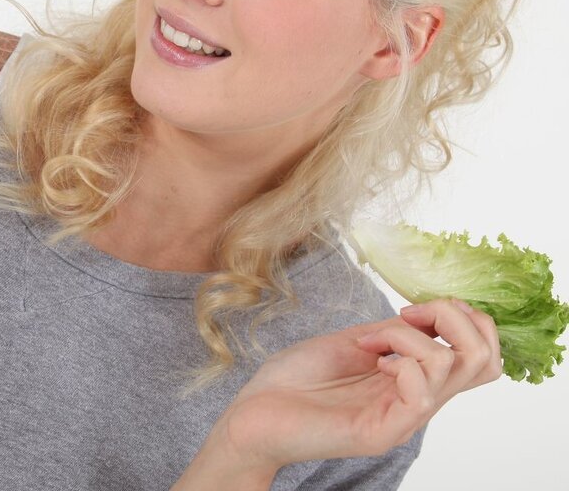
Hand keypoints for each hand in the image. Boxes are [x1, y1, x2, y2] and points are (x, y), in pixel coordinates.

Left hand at [216, 299, 501, 471]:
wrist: (253, 413)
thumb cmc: (295, 379)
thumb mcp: (354, 341)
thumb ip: (396, 332)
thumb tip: (430, 314)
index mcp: (416, 379)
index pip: (483, 354)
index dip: (463, 317)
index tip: (411, 307)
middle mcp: (419, 401)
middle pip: (486, 358)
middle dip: (454, 318)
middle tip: (405, 314)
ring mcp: (403, 418)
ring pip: (451, 366)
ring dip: (406, 336)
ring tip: (369, 343)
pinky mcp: (382, 432)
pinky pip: (420, 395)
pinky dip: (399, 361)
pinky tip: (370, 361)